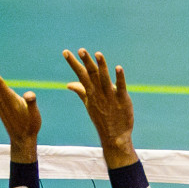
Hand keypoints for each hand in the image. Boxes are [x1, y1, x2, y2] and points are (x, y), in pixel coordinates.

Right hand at [63, 49, 135, 168]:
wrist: (114, 137)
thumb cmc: (102, 120)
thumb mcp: (89, 105)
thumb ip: (81, 92)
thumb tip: (69, 84)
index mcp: (91, 94)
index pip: (81, 76)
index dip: (74, 63)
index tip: (66, 52)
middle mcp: (99, 94)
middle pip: (91, 75)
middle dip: (86, 62)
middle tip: (80, 50)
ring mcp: (111, 97)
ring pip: (105, 79)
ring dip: (102, 66)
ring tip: (98, 54)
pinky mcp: (123, 100)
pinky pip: (121, 87)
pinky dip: (119, 78)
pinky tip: (118, 68)